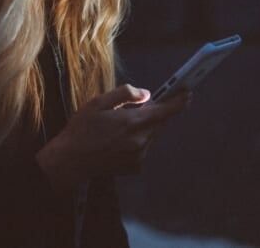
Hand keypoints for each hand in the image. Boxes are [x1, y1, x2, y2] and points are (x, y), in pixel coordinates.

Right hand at [35, 84, 190, 192]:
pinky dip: (136, 141)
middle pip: (158, 122)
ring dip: (142, 128)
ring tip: (117, 128)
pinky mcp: (136, 167)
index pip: (166, 110)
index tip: (187, 93)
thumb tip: (146, 94)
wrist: (71, 161)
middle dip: (151, 114)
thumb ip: (125, 94)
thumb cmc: (82, 129)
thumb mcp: (98, 103)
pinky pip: (143, 148)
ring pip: (151, 135)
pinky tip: (116, 142)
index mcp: (133, 122)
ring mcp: (139, 156)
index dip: (179, 101)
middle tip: (131, 110)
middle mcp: (141, 140)